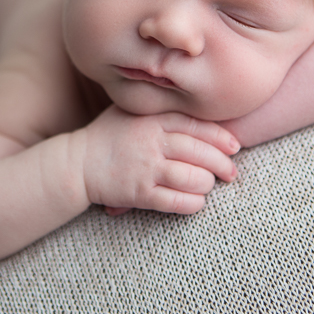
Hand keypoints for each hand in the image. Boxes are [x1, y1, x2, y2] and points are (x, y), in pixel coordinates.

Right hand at [81, 106, 239, 214]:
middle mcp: (152, 142)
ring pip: (193, 178)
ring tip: (208, 185)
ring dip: (207, 184)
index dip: (221, 137)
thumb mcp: (134, 112)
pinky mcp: (139, 193)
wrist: (77, 162)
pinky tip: (196, 201)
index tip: (235, 146)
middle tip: (230, 172)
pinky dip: (193, 203)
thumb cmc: (110, 134)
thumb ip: (163, 110)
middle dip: (222, 165)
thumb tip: (202, 110)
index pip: (197, 126)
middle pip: (201, 153)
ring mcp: (146, 168)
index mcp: (153, 119)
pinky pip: (177, 201)